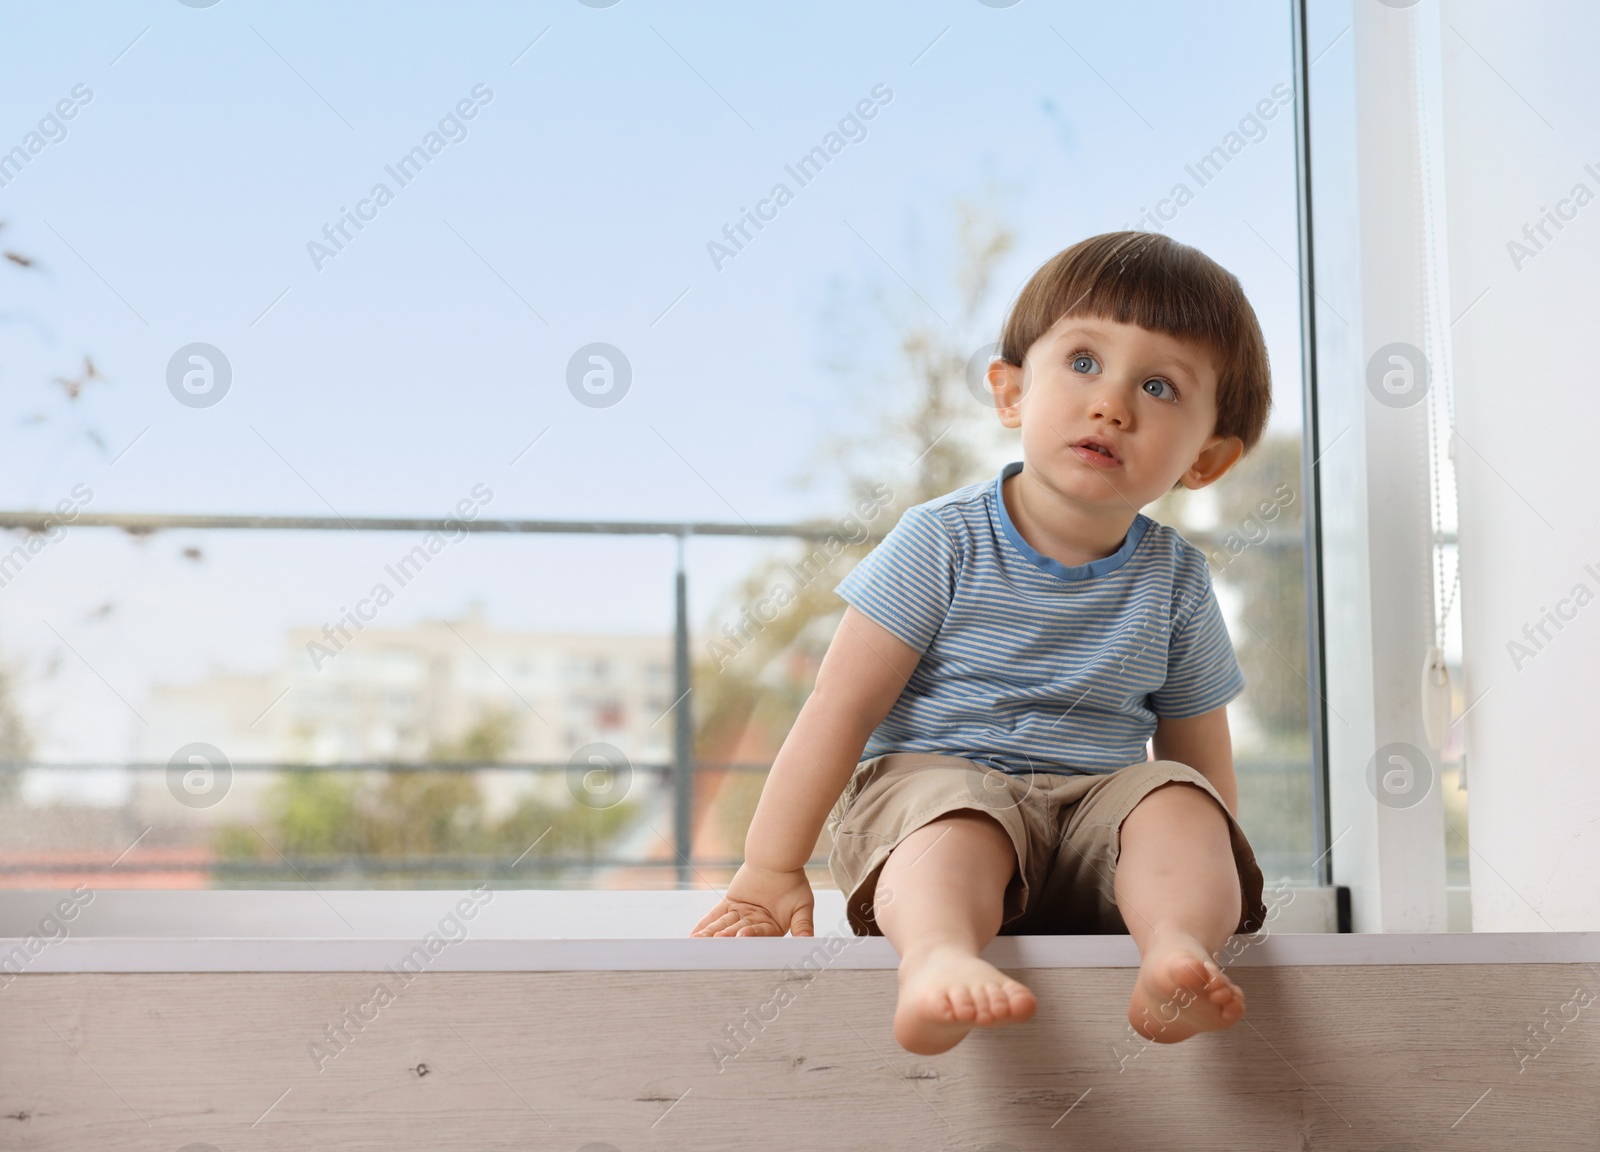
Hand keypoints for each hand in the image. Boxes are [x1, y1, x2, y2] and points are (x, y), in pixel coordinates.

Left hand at [689, 862, 814, 937]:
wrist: (778, 859)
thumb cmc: (793, 882)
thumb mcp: (802, 906)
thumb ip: (803, 926)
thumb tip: (808, 942)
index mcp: (772, 929)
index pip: (760, 935)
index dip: (751, 935)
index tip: (741, 936)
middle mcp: (755, 925)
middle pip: (739, 933)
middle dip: (727, 938)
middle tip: (715, 943)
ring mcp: (741, 915)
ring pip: (724, 926)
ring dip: (712, 934)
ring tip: (700, 942)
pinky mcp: (730, 904)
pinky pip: (715, 916)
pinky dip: (706, 924)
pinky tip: (696, 935)